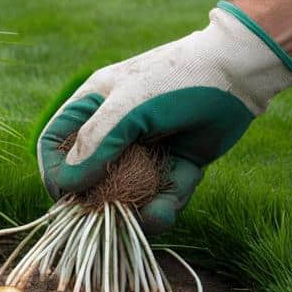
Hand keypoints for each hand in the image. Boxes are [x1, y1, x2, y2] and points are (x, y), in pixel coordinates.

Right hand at [37, 2, 291, 233]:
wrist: (237, 74)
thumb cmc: (172, 80)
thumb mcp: (126, 108)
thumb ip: (94, 144)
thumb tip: (66, 183)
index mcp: (93, 106)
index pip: (56, 143)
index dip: (54, 171)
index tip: (65, 196)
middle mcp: (115, 129)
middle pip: (90, 174)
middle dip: (97, 198)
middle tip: (105, 214)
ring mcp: (146, 147)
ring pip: (128, 189)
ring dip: (133, 209)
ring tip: (144, 217)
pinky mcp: (177, 162)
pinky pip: (163, 193)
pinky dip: (163, 207)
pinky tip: (162, 213)